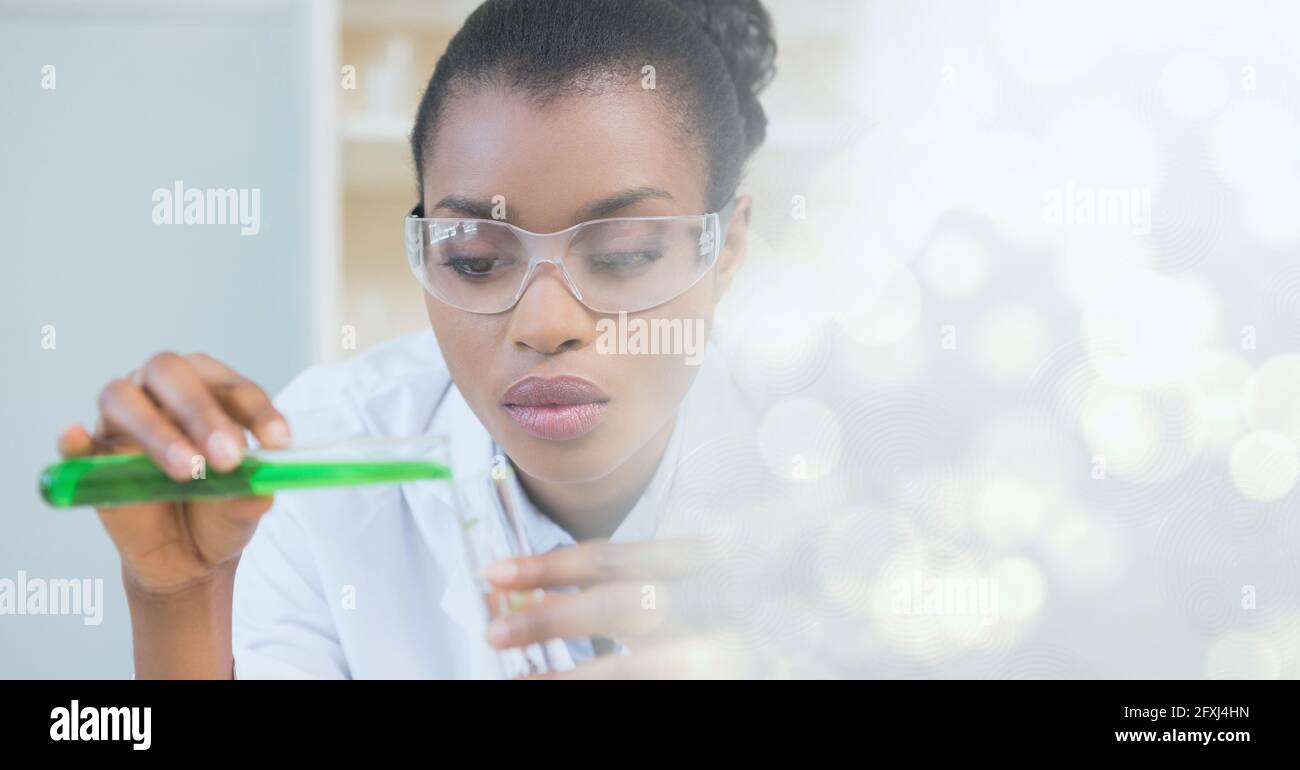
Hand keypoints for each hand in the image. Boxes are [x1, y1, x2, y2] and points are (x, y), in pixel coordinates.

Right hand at [58, 351, 290, 595]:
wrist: (190, 554)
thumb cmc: (221, 509)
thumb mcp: (245, 506)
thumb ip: (250, 493)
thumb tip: (256, 491)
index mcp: (209, 389)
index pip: (231, 386)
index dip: (257, 411)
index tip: (279, 444)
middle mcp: (161, 391)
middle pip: (171, 374)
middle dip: (202, 413)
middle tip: (228, 457)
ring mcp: (121, 421)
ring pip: (123, 399)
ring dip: (157, 431)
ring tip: (189, 470)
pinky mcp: (91, 459)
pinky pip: (76, 444)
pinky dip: (75, 440)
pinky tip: (76, 438)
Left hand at [481, 538, 755, 677]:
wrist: (778, 649)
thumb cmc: (715, 618)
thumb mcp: (677, 589)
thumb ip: (617, 588)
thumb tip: (533, 594)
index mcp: (704, 561)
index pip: (614, 557)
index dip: (548, 565)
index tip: (495, 574)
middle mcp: (717, 605)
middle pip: (621, 607)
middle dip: (551, 620)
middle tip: (494, 633)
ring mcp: (721, 653)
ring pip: (631, 667)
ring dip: (566, 678)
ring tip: (517, 683)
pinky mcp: (716, 683)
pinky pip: (642, 686)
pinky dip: (592, 690)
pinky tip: (554, 692)